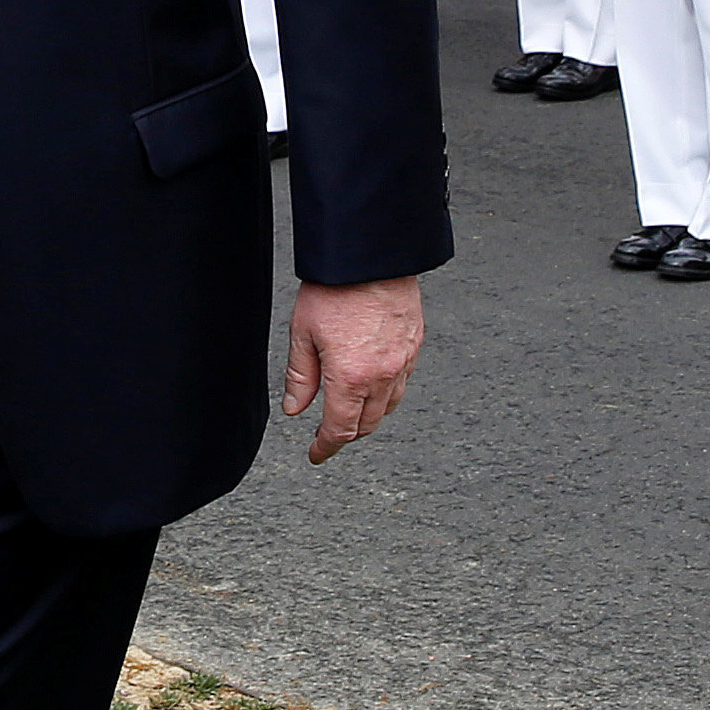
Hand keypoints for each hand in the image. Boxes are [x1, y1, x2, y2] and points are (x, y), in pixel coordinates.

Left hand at [281, 277, 420, 462]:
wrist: (372, 255)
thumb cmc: (336, 288)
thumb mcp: (303, 334)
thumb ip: (300, 377)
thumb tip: (295, 409)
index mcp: (351, 378)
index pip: (340, 430)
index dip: (325, 447)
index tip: (316, 454)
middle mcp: (383, 375)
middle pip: (367, 425)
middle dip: (347, 435)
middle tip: (329, 434)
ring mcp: (404, 361)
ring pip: (389, 407)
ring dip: (369, 417)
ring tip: (351, 412)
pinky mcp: (415, 345)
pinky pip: (403, 383)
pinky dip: (387, 394)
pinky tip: (373, 385)